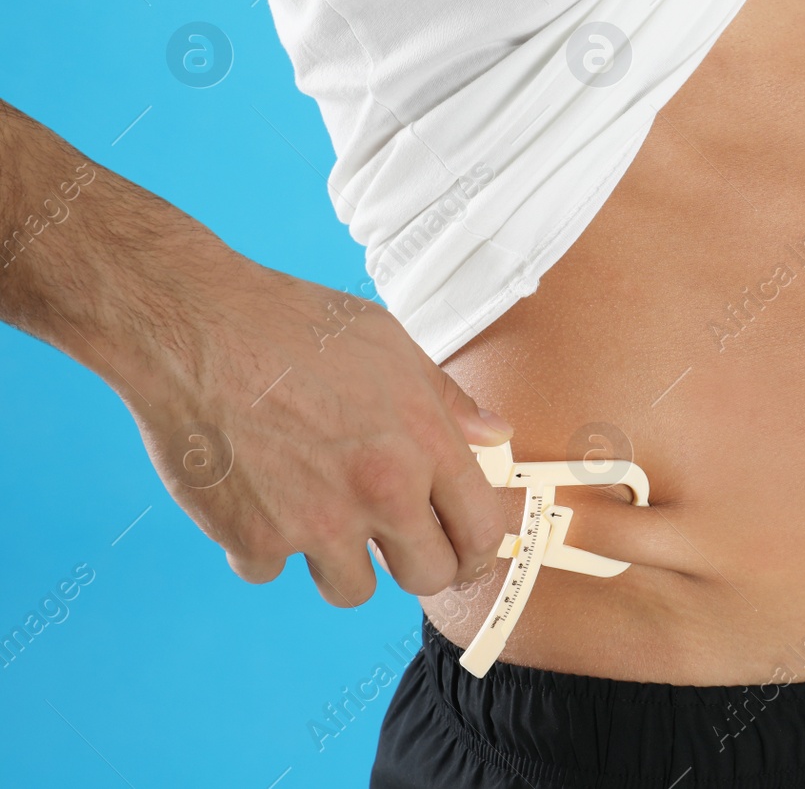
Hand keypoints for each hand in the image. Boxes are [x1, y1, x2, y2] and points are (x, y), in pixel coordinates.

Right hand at [116, 252, 512, 606]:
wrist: (196, 328)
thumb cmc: (294, 324)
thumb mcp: (391, 344)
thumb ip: (447, 400)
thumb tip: (496, 434)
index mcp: (425, 441)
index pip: (480, 530)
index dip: (475, 551)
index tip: (461, 554)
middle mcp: (382, 490)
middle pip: (428, 577)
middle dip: (415, 567)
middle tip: (394, 548)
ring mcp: (319, 522)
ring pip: (351, 591)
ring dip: (337, 563)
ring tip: (316, 513)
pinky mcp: (255, 539)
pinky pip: (269, 571)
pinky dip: (260, 545)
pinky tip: (252, 495)